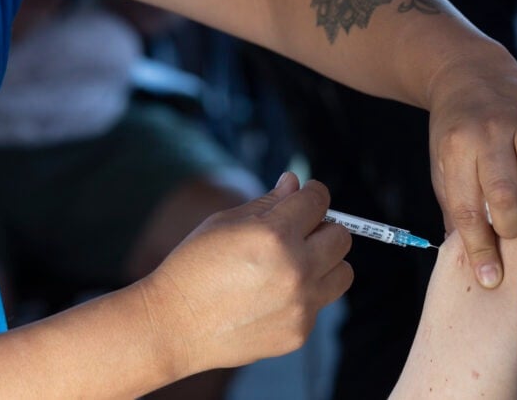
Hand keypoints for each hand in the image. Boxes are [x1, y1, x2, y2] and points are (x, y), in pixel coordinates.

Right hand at [138, 173, 352, 376]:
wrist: (173, 326)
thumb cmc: (193, 267)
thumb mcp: (225, 222)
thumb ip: (268, 202)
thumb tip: (295, 183)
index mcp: (275, 235)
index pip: (319, 201)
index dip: (313, 193)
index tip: (307, 196)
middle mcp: (295, 269)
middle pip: (341, 236)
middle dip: (322, 227)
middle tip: (298, 232)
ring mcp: (301, 305)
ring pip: (343, 272)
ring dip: (325, 262)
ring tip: (293, 264)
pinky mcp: (299, 332)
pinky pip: (320, 302)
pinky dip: (305, 294)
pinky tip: (273, 295)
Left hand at [427, 43, 516, 287]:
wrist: (465, 72)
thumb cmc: (455, 132)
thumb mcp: (442, 167)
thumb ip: (457, 209)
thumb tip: (474, 263)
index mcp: (457, 149)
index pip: (469, 209)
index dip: (481, 248)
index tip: (491, 278)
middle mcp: (489, 132)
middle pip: (507, 192)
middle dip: (513, 224)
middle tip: (514, 227)